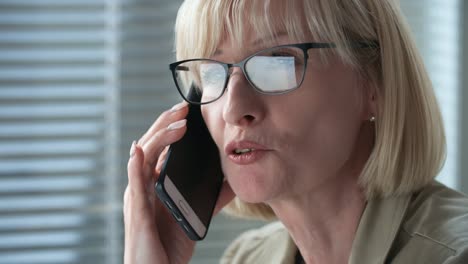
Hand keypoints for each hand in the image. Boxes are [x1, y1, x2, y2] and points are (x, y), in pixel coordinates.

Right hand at [123, 102, 234, 263]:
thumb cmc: (168, 245)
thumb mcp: (194, 216)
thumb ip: (211, 198)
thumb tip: (233, 181)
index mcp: (155, 183)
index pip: (161, 148)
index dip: (172, 127)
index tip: (189, 112)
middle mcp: (143, 186)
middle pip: (152, 146)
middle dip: (167, 124)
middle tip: (184, 108)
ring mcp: (138, 197)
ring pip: (144, 159)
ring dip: (160, 138)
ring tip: (178, 124)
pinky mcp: (138, 213)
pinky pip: (135, 185)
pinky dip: (135, 166)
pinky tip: (139, 150)